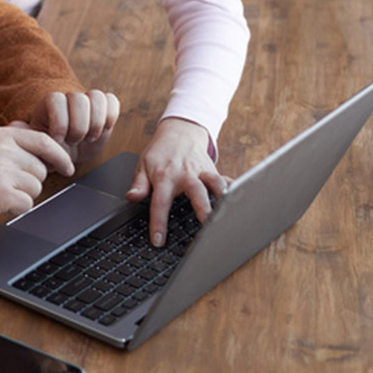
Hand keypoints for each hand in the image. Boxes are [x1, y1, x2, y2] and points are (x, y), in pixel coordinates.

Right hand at [0, 123, 74, 230]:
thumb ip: (15, 141)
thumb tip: (48, 141)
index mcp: (1, 135)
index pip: (44, 141)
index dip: (60, 155)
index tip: (67, 166)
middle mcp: (1, 150)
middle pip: (41, 169)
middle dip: (30, 181)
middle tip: (7, 183)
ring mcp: (0, 172)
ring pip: (36, 188)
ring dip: (22, 195)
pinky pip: (27, 204)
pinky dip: (16, 209)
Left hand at [29, 90, 119, 165]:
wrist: (67, 155)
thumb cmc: (50, 151)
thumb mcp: (36, 147)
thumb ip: (27, 136)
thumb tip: (16, 125)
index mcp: (49, 105)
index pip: (56, 99)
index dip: (60, 121)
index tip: (59, 140)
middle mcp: (68, 99)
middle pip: (78, 98)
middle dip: (78, 126)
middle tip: (74, 141)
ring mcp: (87, 101)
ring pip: (96, 97)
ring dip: (95, 123)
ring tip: (88, 138)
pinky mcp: (104, 108)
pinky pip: (112, 101)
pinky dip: (110, 117)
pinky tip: (102, 131)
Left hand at [125, 117, 230, 246]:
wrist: (179, 132)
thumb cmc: (160, 153)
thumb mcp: (143, 165)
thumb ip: (139, 184)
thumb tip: (131, 197)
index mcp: (165, 176)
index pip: (160, 202)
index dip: (159, 223)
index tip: (158, 240)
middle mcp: (186, 174)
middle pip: (196, 192)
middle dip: (203, 209)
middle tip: (207, 226)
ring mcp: (202, 172)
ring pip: (216, 183)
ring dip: (222, 198)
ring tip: (229, 215)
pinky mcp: (214, 170)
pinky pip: (226, 180)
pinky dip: (234, 189)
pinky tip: (241, 201)